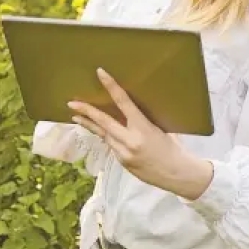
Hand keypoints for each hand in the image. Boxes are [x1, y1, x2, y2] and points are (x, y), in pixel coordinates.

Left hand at [67, 68, 213, 199]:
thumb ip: (144, 120)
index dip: (111, 86)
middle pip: (103, 122)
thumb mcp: (160, 128)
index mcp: (143, 127)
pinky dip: (107, 137)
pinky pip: (111, 145)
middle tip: (72, 103)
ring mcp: (124, 153)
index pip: (124, 101)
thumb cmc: (173, 148)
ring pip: (103, 135)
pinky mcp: (122, 162)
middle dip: (86, 111)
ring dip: (90, 125)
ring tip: (76, 116)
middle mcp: (130, 140)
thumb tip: (130, 109)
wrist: (177, 174)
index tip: (100, 73)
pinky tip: (102, 132)